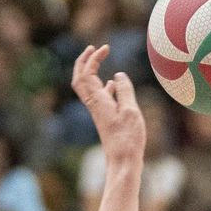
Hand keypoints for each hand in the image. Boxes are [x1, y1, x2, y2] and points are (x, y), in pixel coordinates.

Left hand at [71, 45, 143, 163]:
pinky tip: (114, 85)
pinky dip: (103, 86)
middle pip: (80, 79)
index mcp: (98, 101)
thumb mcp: (130, 111)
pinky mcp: (105, 119)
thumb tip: (118, 75)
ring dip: (91, 71)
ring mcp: (99, 112)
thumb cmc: (128, 139)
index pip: (88, 73)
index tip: (105, 48)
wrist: (122, 162)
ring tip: (100, 60)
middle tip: (93, 49)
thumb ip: (124, 91)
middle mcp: (95, 105)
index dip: (94, 58)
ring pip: (88, 88)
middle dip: (84, 62)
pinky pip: (99, 97)